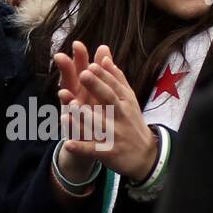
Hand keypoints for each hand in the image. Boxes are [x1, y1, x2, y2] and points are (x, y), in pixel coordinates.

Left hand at [56, 43, 156, 182]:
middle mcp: (120, 117)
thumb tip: (104, 57)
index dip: (103, 76)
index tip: (91, 64)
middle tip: (83, 74)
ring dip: (84, 115)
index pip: (113, 86)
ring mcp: (114, 135)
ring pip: (98, 124)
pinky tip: (67, 143)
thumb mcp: (127, 99)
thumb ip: (115, 78)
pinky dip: (80, 147)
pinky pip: (92, 150)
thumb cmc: (131, 122)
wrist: (145, 156)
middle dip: (97, 87)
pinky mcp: (107, 153)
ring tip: (70, 105)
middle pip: (109, 100)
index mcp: (124, 102)